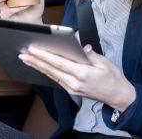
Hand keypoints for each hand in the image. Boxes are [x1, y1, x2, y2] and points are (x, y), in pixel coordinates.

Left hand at [19, 45, 135, 111]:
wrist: (117, 94)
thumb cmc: (113, 77)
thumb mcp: (105, 62)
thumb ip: (91, 55)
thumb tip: (82, 47)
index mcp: (83, 73)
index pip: (59, 63)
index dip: (45, 56)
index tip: (34, 49)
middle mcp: (74, 82)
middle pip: (51, 69)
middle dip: (36, 61)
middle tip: (24, 53)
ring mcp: (72, 88)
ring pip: (52, 75)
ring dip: (38, 67)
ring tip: (27, 59)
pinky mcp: (72, 91)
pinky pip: (57, 79)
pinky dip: (47, 72)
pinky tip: (41, 67)